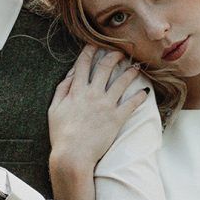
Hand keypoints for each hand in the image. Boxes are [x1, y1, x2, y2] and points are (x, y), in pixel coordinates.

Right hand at [48, 47, 147, 179]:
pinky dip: (140, 96)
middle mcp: (92, 94)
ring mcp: (106, 105)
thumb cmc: (61, 134)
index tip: (95, 44)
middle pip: (106, 67)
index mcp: (76, 91)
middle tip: (120, 51)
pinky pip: (131, 103)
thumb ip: (62, 90)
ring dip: (130, 72)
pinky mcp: (117, 118)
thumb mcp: (54, 109)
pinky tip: (145, 91)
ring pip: (122, 81)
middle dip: (114, 55)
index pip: (83, 64)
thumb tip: (71, 75)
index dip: (89, 51)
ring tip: (136, 67)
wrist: (73, 156)